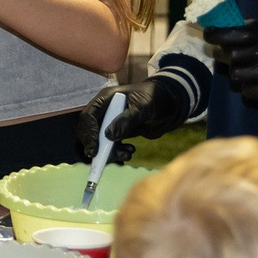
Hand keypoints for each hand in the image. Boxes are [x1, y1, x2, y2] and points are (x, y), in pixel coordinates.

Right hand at [72, 77, 188, 165]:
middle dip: (96, 146)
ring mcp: (110, 122)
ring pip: (100, 141)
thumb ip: (127, 120)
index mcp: (105, 99)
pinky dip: (118, 152)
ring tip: (126, 154)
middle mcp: (104, 111)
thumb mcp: (143, 107)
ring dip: (109, 152)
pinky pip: (111, 146)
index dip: (88, 133)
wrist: (168, 105)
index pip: (88, 116)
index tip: (95, 149)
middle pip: (90, 131)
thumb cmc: (155, 99)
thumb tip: (109, 136)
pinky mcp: (117, 132)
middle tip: (103, 159)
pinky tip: (130, 151)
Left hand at [208, 21, 257, 110]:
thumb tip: (228, 29)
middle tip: (235, 59)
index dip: (216, 34)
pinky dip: (250, 90)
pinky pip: (247, 92)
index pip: (233, 33)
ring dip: (241, 75)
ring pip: (237, 76)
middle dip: (227, 57)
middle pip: (230, 56)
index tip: (208, 34)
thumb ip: (256, 32)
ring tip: (253, 73)